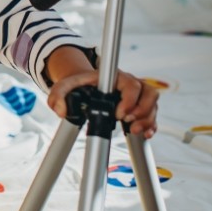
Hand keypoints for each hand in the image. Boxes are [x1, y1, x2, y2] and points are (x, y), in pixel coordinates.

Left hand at [44, 47, 158, 138]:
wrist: (87, 85)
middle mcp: (130, 83)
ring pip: (153, 103)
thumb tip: (61, 111)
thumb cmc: (79, 84)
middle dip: (141, 112)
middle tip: (127, 122)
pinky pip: (153, 114)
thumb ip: (58, 95)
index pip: (131, 84)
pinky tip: (144, 133)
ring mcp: (137, 95)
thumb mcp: (65, 86)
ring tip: (134, 130)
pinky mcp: (140, 106)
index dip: (129, 99)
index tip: (119, 114)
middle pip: (149, 93)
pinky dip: (151, 125)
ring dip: (147, 119)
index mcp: (115, 77)